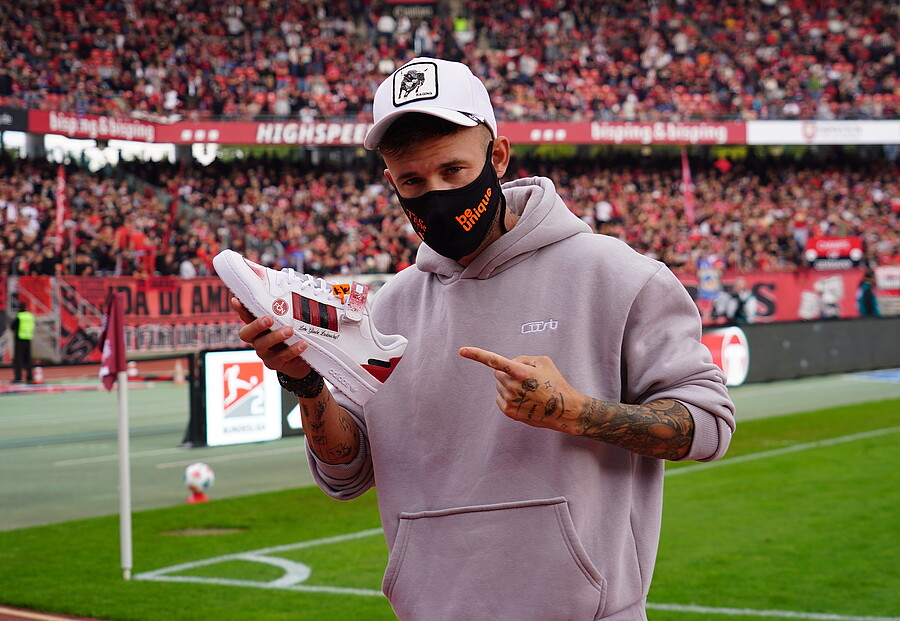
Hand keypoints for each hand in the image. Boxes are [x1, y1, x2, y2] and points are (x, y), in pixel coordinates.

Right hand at [231, 297, 312, 378]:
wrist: (302, 361)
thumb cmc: (294, 337)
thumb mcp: (289, 323)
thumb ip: (284, 312)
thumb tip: (286, 292)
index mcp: (258, 328)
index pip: (246, 317)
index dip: (241, 310)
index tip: (237, 300)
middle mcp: (258, 340)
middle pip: (247, 334)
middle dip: (256, 325)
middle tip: (269, 319)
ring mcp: (265, 353)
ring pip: (263, 344)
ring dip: (276, 336)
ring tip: (290, 330)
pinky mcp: (275, 363)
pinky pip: (282, 357)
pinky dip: (293, 349)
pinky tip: (303, 344)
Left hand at [459, 346, 583, 433]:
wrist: (564, 410)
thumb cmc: (555, 383)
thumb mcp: (544, 362)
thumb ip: (523, 358)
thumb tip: (509, 363)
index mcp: (520, 371)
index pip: (494, 360)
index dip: (477, 354)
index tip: (461, 351)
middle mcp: (513, 385)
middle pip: (498, 373)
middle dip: (508, 373)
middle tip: (526, 380)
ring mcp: (510, 399)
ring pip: (499, 385)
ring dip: (509, 385)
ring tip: (529, 391)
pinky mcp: (509, 411)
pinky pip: (500, 398)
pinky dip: (508, 396)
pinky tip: (524, 400)